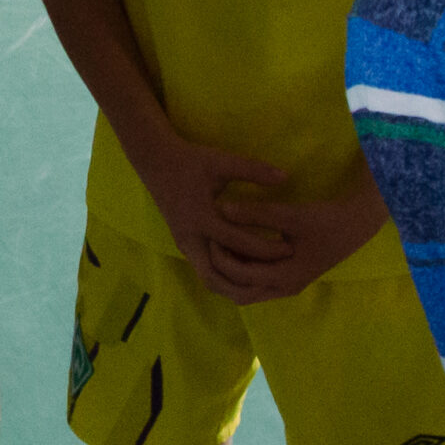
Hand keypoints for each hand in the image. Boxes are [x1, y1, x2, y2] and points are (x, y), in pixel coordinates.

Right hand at [127, 132, 292, 305]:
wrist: (155, 161)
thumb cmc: (190, 160)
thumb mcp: (221, 161)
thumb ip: (253, 170)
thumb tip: (286, 176)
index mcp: (201, 218)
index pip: (238, 242)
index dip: (266, 248)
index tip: (289, 249)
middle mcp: (190, 237)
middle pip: (217, 276)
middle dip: (246, 282)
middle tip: (276, 280)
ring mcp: (184, 243)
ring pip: (209, 278)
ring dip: (234, 283)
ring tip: (263, 281)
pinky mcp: (183, 243)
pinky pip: (205, 269)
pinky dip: (224, 275)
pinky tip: (246, 270)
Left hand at [205, 191, 389, 304]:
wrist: (354, 224)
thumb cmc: (325, 220)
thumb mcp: (290, 215)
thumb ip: (256, 213)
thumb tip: (222, 208)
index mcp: (285, 278)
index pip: (241, 276)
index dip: (221, 256)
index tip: (209, 233)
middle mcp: (283, 288)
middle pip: (239, 293)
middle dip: (220, 274)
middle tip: (207, 246)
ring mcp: (285, 286)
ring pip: (247, 291)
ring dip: (229, 274)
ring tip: (215, 247)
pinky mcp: (286, 277)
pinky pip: (255, 282)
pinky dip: (240, 270)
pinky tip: (230, 247)